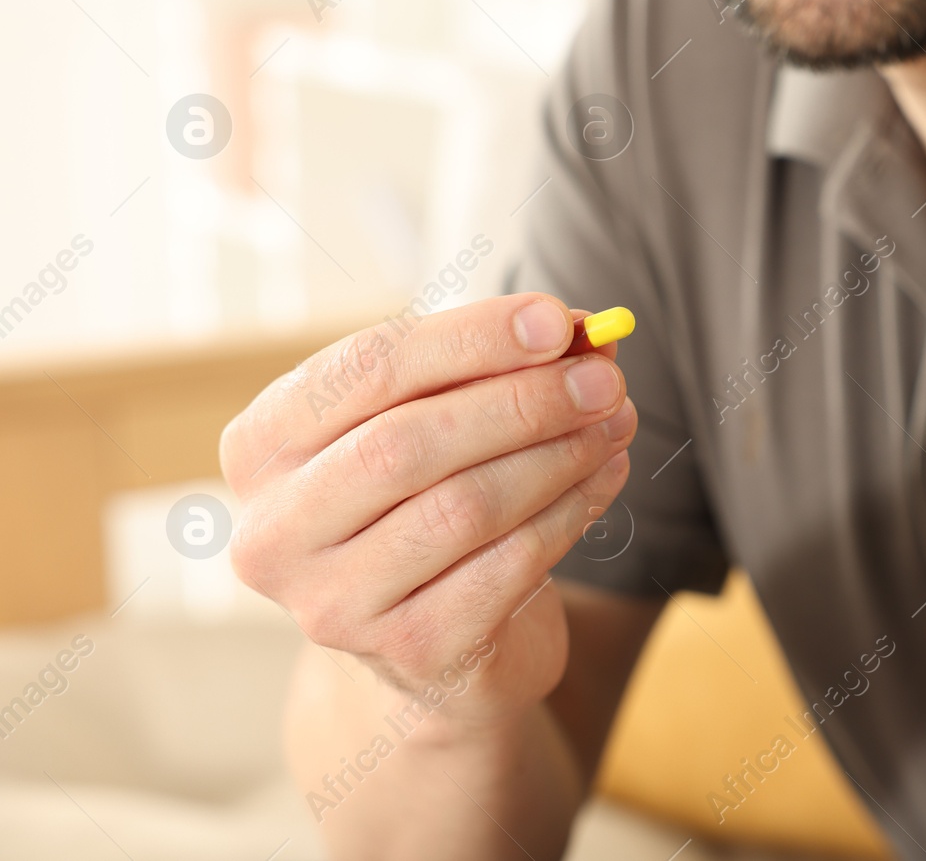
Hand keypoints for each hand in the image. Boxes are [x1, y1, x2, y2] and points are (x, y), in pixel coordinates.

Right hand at [220, 294, 635, 729]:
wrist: (435, 641)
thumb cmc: (428, 499)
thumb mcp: (443, 421)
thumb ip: (497, 368)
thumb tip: (588, 332)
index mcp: (262, 446)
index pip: (367, 370)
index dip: (470, 339)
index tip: (558, 321)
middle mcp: (276, 531)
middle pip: (408, 443)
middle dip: (521, 401)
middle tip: (602, 378)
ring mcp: (334, 604)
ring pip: (463, 507)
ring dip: (557, 455)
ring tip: (616, 422)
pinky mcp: (410, 652)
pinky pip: (506, 567)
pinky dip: (568, 513)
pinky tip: (605, 476)